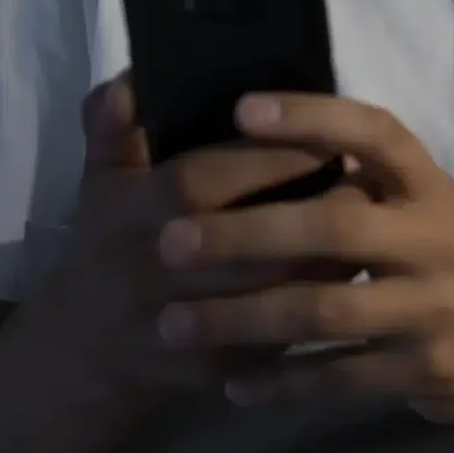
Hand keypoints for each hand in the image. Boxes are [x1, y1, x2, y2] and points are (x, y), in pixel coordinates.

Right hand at [21, 73, 358, 398]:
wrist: (82, 349)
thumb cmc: (106, 242)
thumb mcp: (100, 180)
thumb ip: (113, 125)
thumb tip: (134, 77)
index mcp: (122, 214)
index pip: (198, 182)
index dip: (261, 161)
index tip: (324, 137)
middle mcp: (141, 274)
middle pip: (236, 245)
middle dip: (306, 214)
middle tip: (364, 183)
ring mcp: (172, 330)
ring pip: (261, 301)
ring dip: (321, 267)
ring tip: (371, 231)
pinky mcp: (202, 375)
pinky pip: (268, 349)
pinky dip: (311, 319)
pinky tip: (350, 287)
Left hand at [145, 92, 453, 428]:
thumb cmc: (446, 263)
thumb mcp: (422, 209)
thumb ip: (360, 183)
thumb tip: (253, 136)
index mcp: (431, 188)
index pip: (377, 134)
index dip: (312, 117)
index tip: (240, 109)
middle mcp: (437, 240)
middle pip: (335, 228)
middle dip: (245, 233)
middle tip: (169, 241)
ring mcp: (433, 308)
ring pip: (326, 312)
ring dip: (243, 318)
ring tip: (174, 322)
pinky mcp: (424, 370)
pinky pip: (339, 378)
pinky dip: (282, 382)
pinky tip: (232, 384)